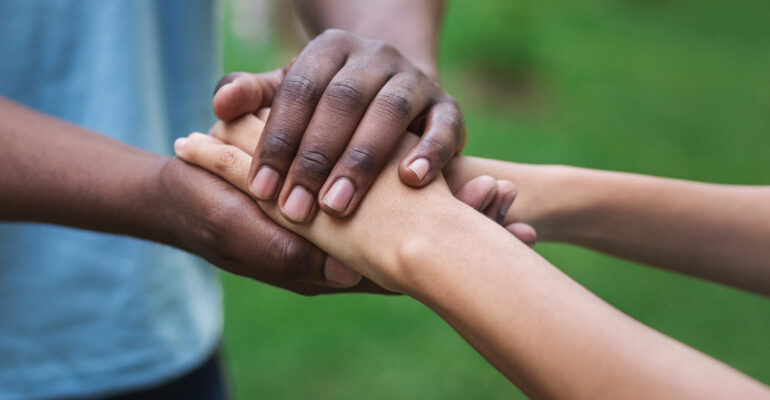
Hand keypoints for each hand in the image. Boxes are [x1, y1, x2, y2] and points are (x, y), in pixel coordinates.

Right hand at [174, 129, 528, 291]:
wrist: (185, 191)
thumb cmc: (208, 212)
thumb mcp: (242, 232)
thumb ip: (290, 255)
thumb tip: (348, 274)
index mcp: (326, 271)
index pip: (399, 273)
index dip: (449, 256)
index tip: (499, 229)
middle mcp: (345, 255)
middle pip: (418, 253)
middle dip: (469, 233)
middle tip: (520, 216)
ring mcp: (346, 229)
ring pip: (412, 228)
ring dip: (459, 212)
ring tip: (504, 190)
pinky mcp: (342, 202)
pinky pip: (391, 203)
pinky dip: (426, 189)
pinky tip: (462, 172)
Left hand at [212, 29, 464, 222]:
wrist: (395, 94)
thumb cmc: (329, 107)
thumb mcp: (292, 97)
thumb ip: (255, 98)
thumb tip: (220, 104)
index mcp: (330, 50)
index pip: (298, 90)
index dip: (278, 139)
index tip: (260, 189)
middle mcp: (375, 57)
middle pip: (342, 100)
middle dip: (315, 157)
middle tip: (295, 209)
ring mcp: (415, 80)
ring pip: (389, 111)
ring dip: (362, 160)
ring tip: (337, 206)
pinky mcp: (447, 107)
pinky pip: (445, 125)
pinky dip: (430, 151)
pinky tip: (410, 182)